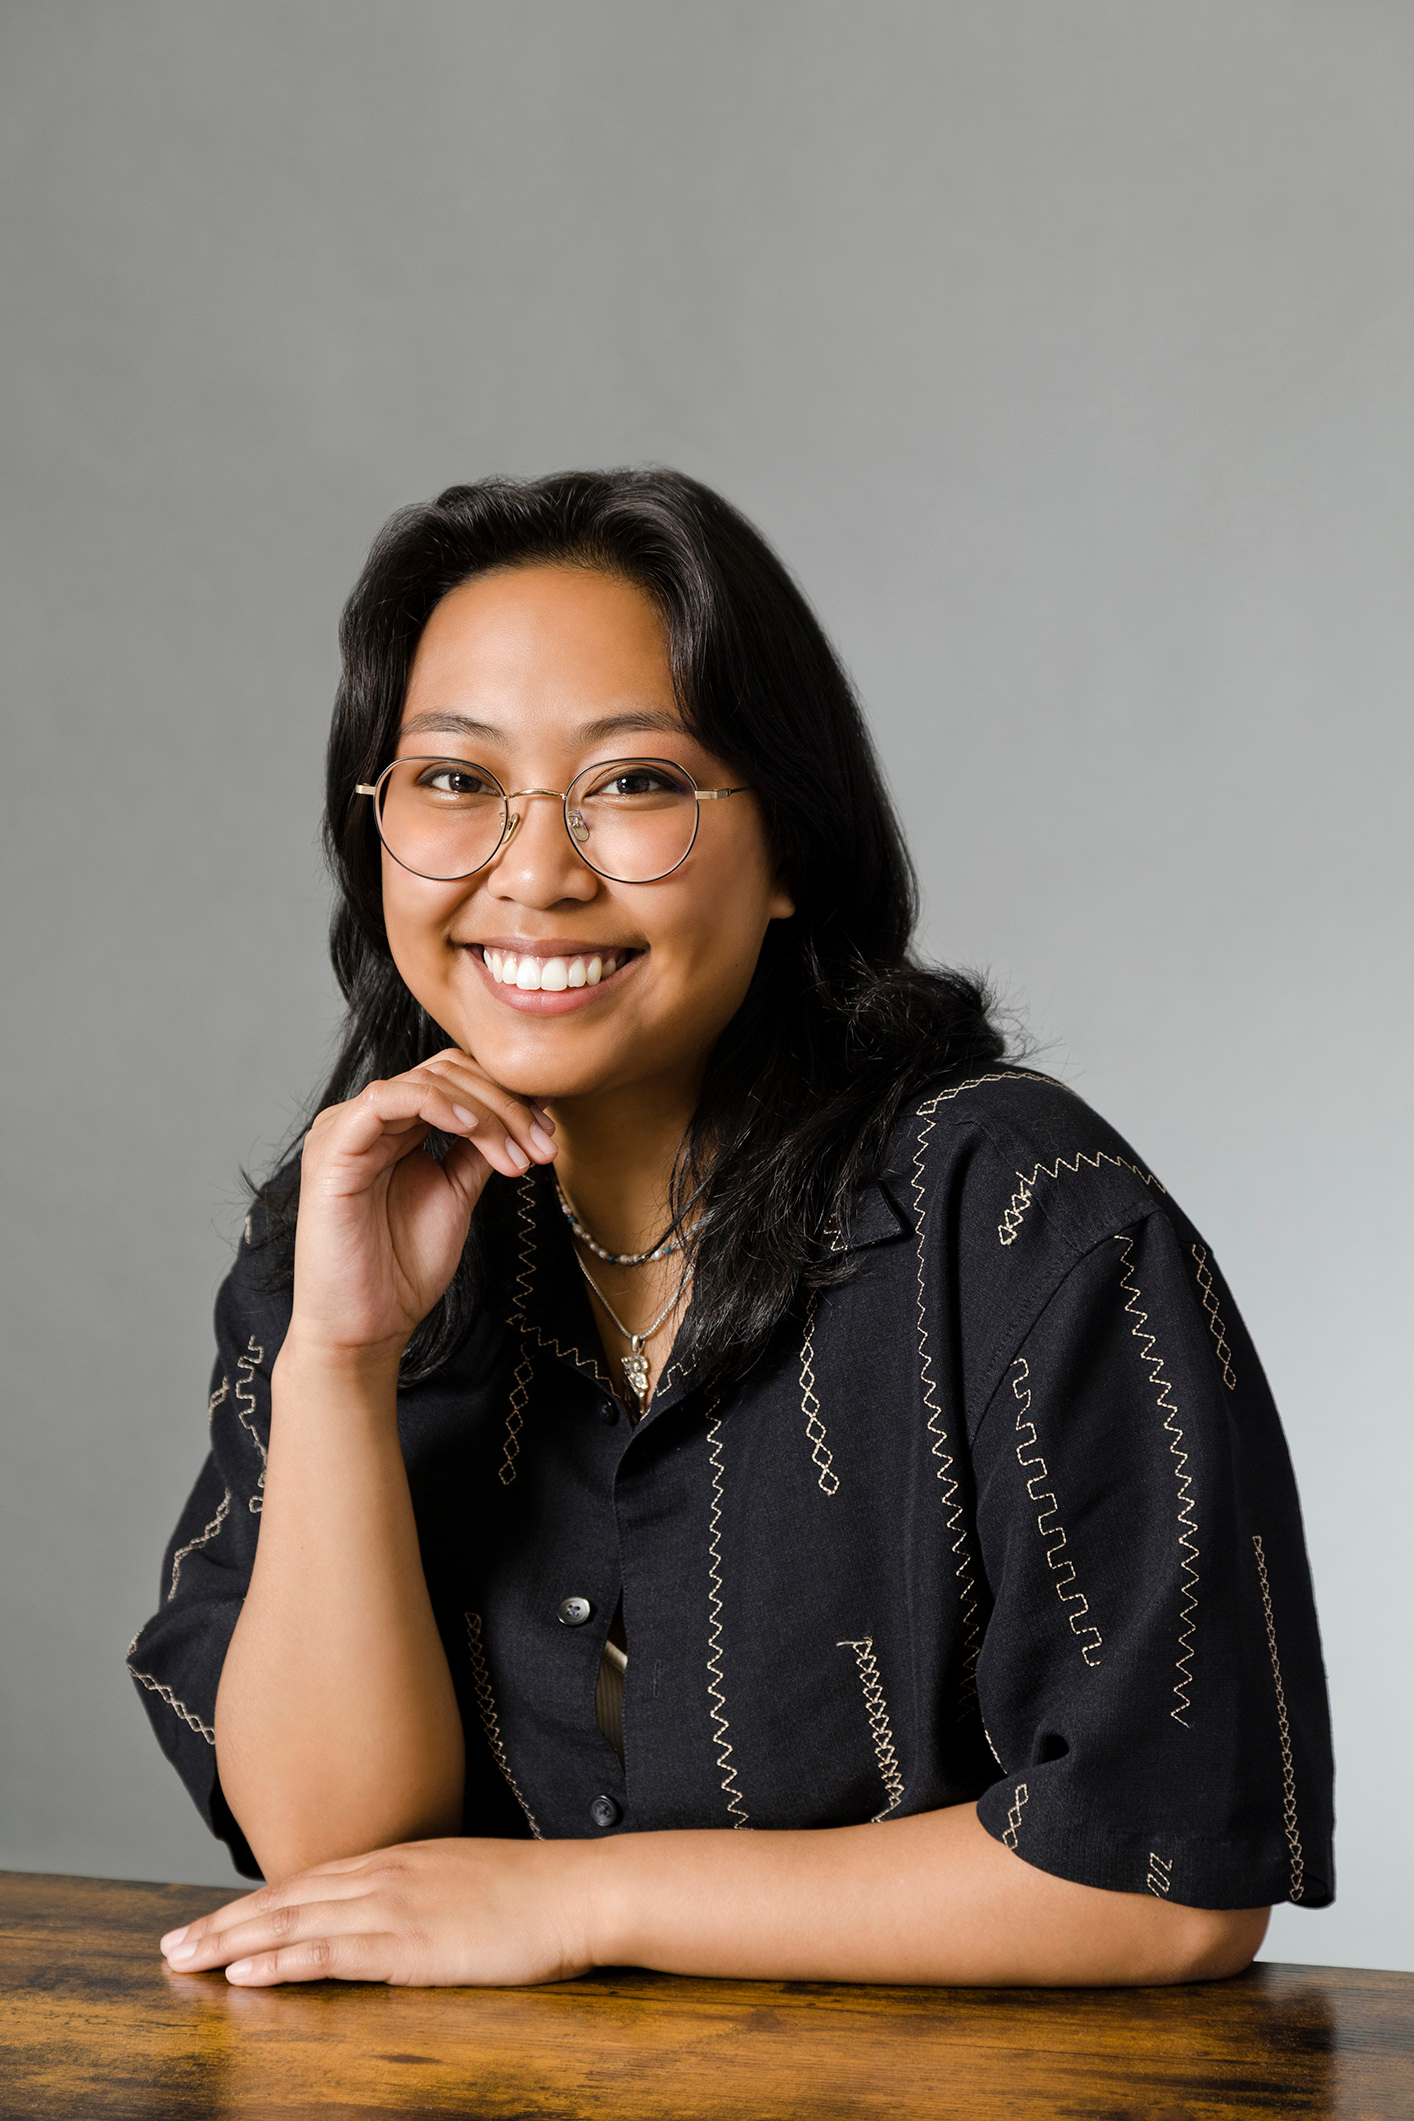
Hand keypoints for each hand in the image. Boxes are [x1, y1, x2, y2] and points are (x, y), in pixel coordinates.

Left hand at [159, 1836, 598, 1988]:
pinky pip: (332, 1952)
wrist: (580, 1891)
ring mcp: (395, 1906)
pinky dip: (282, 1961)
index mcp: (398, 1859)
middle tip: (172, 1946)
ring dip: (233, 1943)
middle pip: (286, 1898)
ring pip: (294, 1921)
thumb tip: (387, 1919)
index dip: (253, 1903)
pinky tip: (246, 1974)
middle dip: (224, 1924)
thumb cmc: (534, 1895)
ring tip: (186, 1960)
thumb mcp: (463, 1881)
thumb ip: (419, 1894)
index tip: (210, 1922)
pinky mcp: (410, 1943)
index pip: (307, 1882)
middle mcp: (385, 1874)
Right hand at [287, 1050, 555, 1360]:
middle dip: (506, 1105)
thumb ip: (479, 1151)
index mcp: (394, 1128)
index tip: (548, 1136)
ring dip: (486, 1112)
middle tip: (542, 1146)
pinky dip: (436, 1103)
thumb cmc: (402, 1270)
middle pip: (447, 1071)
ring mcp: (346, 1129)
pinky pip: (384, 1100)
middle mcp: (368, 1121)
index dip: (508, 1098)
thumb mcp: (457, 1196)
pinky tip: (470, 1128)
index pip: (456, 1079)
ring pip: (426, 1080)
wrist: (366, 1328)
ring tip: (517, 1156)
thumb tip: (527, 1113)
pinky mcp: (332, 1148)